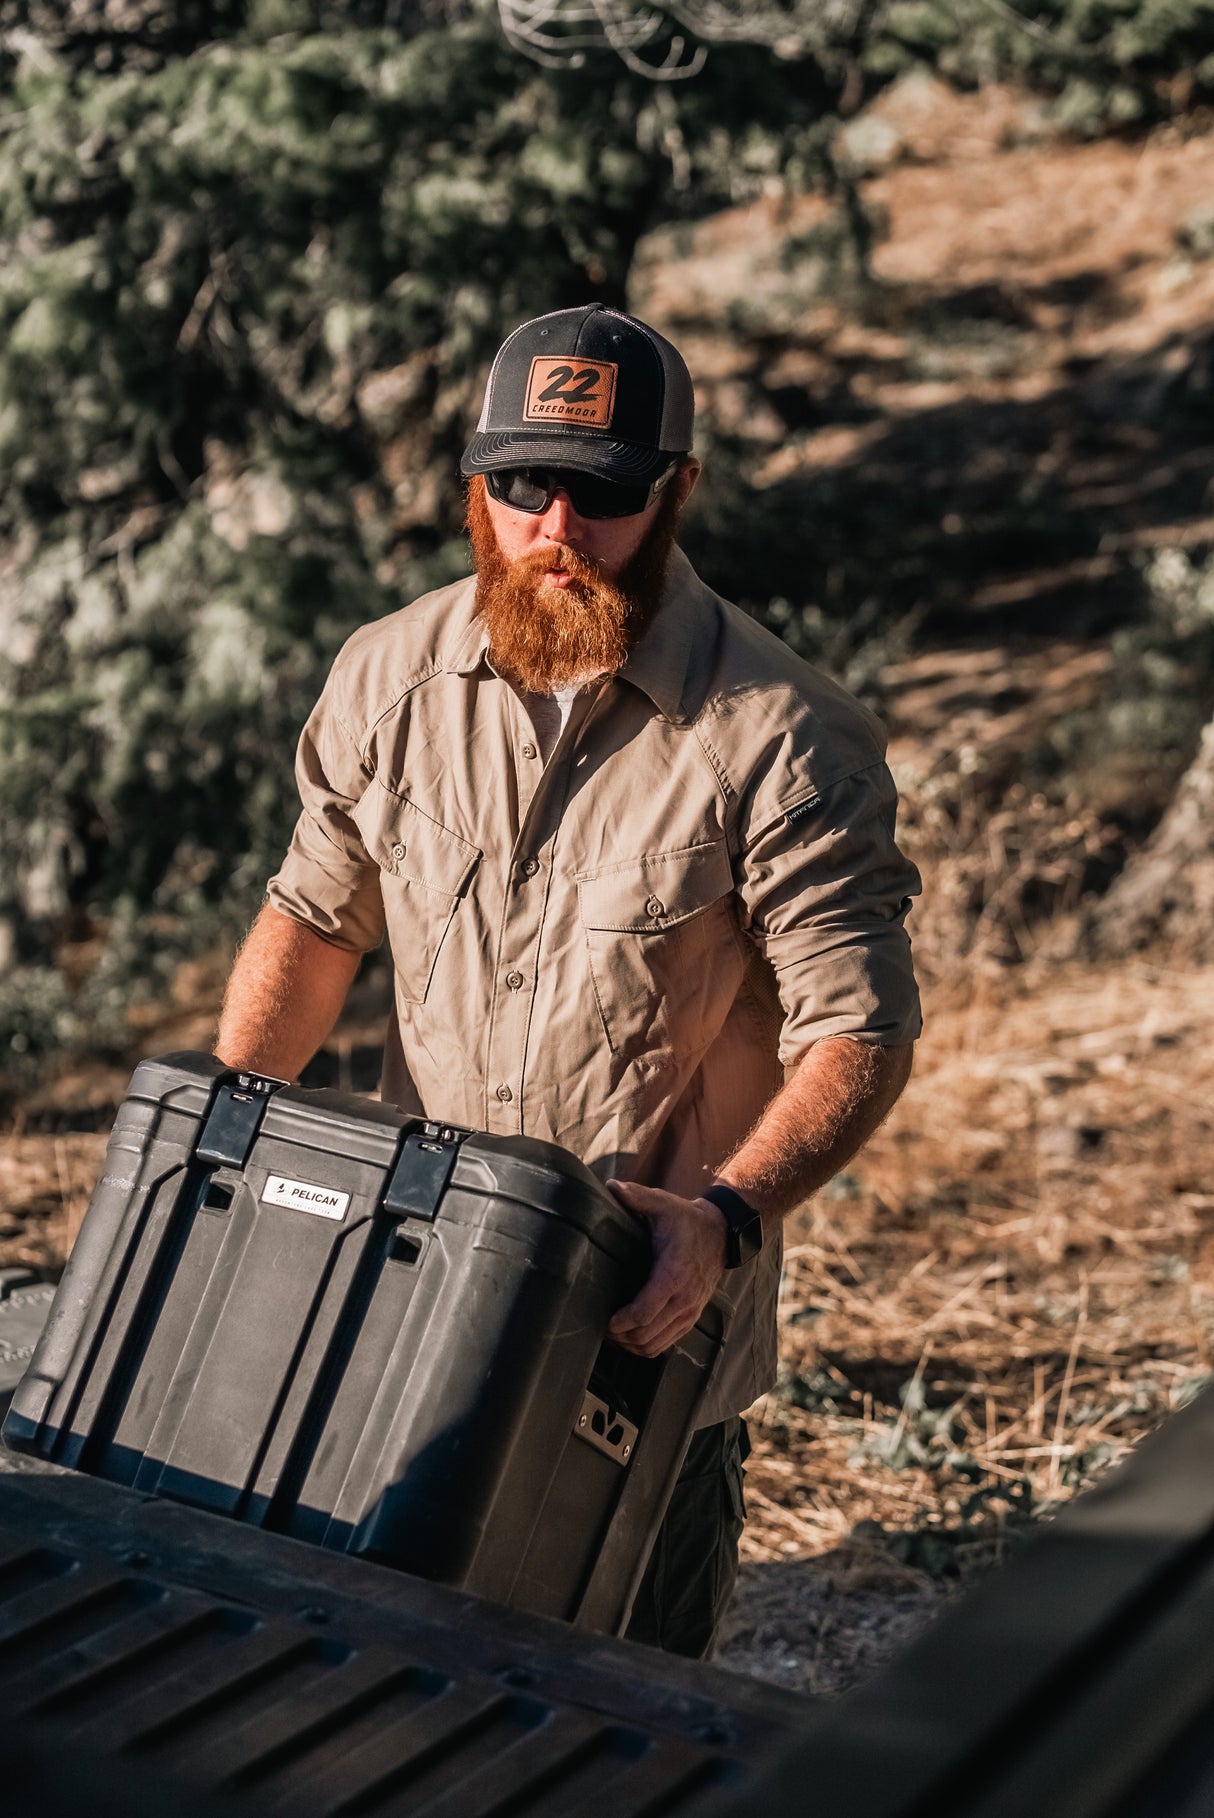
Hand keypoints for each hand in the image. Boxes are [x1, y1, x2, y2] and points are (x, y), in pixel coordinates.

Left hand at [605, 1180, 726, 1357]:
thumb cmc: (686, 1220)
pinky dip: (647, 1346)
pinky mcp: (691, 1317)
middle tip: (601, 1327)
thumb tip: (612, 1187)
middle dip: (621, 1336)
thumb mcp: (663, 1203)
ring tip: (613, 1334)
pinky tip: (631, 1336)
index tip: (605, 1320)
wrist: (721, 1233)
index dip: (622, 1323)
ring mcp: (689, 1311)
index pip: (645, 1312)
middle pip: (647, 1335)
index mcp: (673, 1275)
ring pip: (655, 1345)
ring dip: (632, 1345)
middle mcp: (683, 1299)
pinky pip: (667, 1343)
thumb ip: (637, 1196)